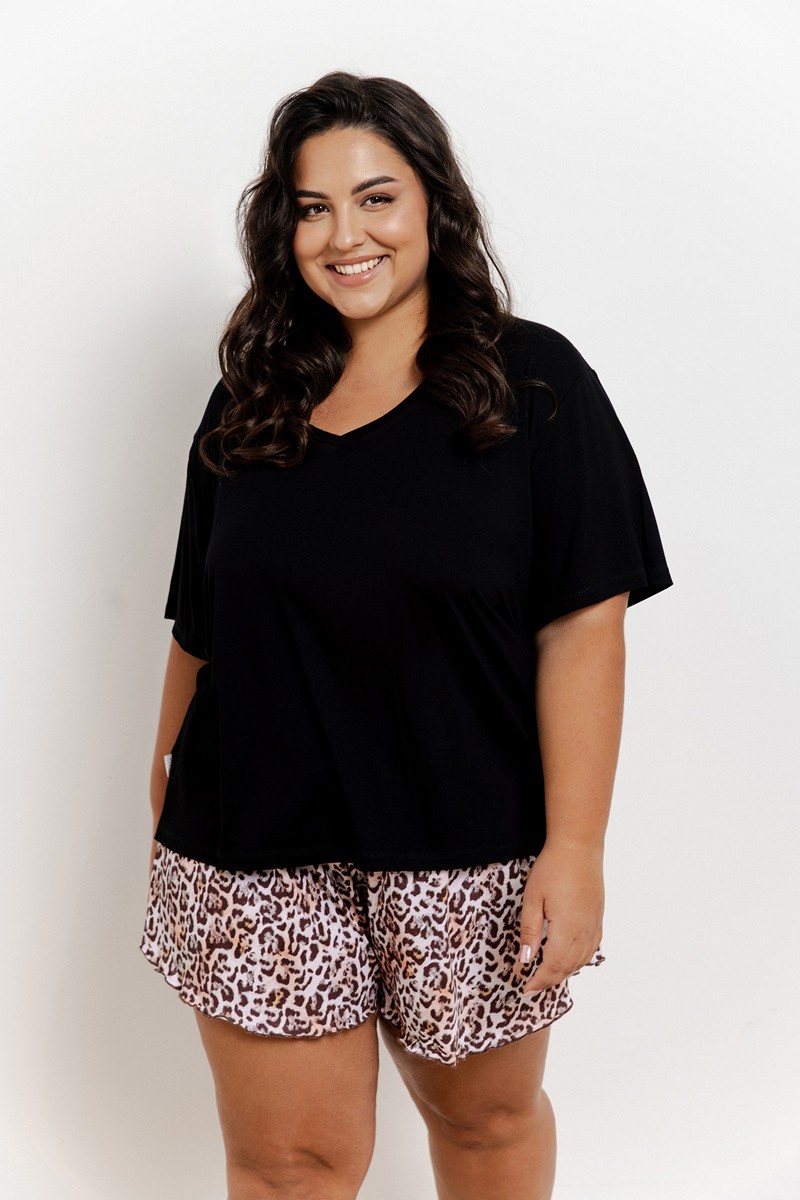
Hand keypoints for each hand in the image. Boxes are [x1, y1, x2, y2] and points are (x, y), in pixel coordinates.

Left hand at [517, 840, 603, 993]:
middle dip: (549, 979)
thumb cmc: (552, 869)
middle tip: (532, 985)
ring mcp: (594, 925)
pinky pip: (591, 948)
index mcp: (566, 930)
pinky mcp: (598, 918)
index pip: (552, 966)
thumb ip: (530, 931)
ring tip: (547, 975)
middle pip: (567, 967)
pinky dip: (579, 960)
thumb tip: (526, 959)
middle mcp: (584, 932)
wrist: (578, 847)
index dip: (539, 981)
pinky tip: (569, 959)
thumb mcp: (532, 899)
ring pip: (581, 960)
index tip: (525, 988)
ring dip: (564, 972)